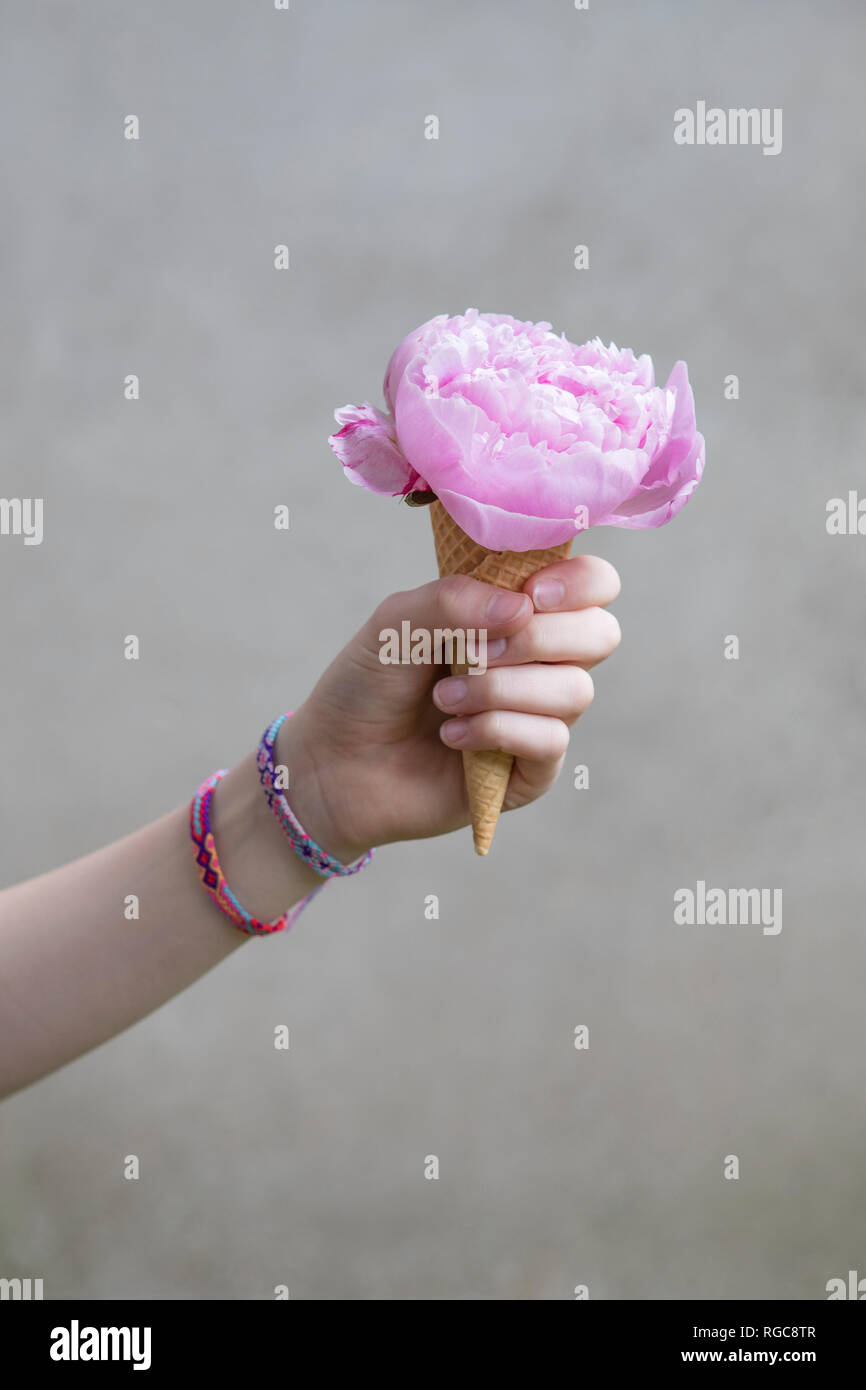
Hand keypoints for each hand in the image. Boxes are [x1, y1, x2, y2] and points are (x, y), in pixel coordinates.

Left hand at [278, 556, 621, 860]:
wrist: (334, 763)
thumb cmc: (367, 685)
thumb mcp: (396, 622)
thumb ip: (453, 600)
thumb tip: (521, 609)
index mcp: (516, 613)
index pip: (592, 585)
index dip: (580, 583)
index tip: (531, 593)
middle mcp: (539, 663)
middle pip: (601, 634)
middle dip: (541, 637)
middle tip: (476, 650)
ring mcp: (538, 718)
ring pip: (575, 690)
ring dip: (503, 688)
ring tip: (445, 699)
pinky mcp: (530, 772)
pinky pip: (551, 741)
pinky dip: (499, 730)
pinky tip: (453, 736)